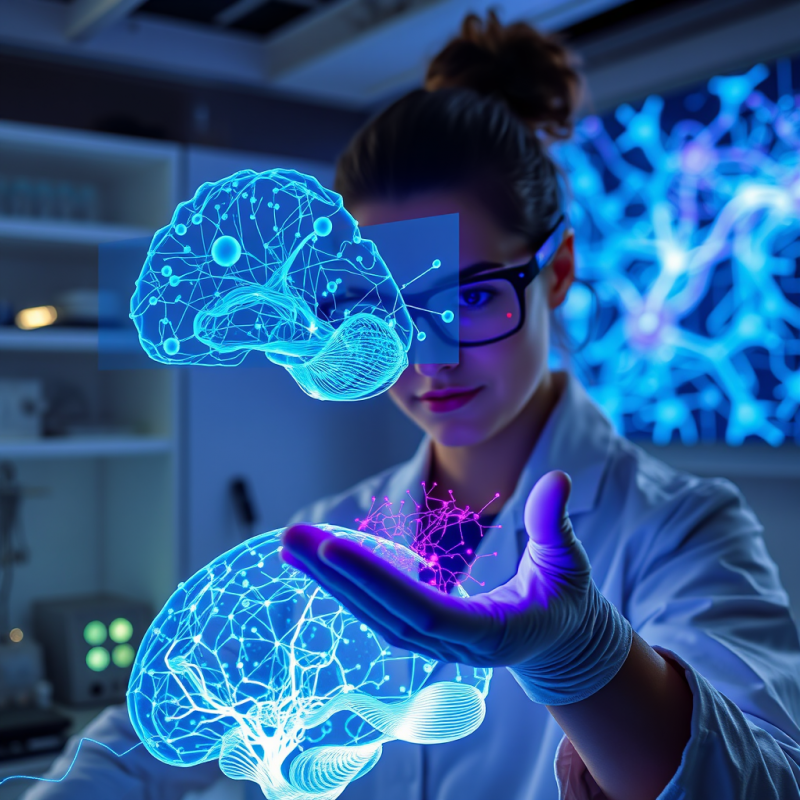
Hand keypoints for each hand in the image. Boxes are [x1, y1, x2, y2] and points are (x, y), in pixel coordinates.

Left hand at [281, 470, 630, 703]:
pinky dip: (344, 584)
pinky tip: (318, 560)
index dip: (377, 581)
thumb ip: (556, 524)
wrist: (556, 643)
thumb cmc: (565, 602)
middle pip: (382, 611)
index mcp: (487, 634)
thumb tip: (557, 478)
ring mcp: (432, 644)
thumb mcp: (569, 562)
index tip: (334, 549)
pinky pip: (376, 609)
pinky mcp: (422, 632)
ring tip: (294, 543)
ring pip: (371, 612)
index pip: (423, 609)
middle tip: (292, 536)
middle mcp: (450, 646)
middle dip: (336, 574)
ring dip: (330, 578)